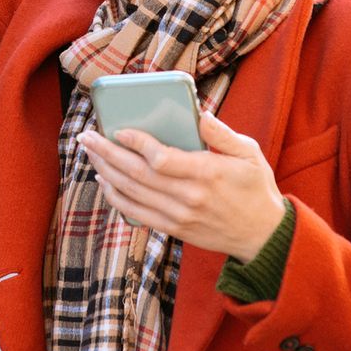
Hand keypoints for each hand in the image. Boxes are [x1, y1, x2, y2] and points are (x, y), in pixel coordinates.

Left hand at [79, 109, 288, 262]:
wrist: (262, 235)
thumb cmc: (256, 188)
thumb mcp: (249, 153)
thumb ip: (221, 133)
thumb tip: (198, 114)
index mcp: (208, 173)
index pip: (161, 159)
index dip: (137, 143)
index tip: (119, 130)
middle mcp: (189, 197)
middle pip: (138, 175)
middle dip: (108, 153)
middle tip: (87, 136)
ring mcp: (180, 216)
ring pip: (132, 194)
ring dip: (106, 172)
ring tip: (90, 153)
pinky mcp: (175, 229)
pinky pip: (137, 214)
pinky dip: (116, 198)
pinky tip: (104, 181)